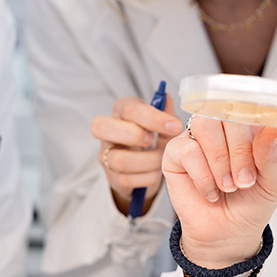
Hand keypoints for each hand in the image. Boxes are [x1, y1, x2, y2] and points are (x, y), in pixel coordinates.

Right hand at [91, 94, 182, 214]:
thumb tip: (166, 96)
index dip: (152, 117)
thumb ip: (165, 112)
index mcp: (121, 111)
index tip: (175, 126)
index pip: (129, 109)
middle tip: (155, 141)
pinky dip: (147, 178)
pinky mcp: (110, 176)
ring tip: (161, 160)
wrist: (146, 167)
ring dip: (147, 161)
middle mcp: (107, 130)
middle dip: (134, 135)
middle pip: (102, 127)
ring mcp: (105, 154)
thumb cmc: (153, 137)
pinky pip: (126, 179)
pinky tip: (156, 172)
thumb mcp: (162, 124)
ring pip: (118, 159)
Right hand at [162, 115, 276, 268]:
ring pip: (205, 125)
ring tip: (228, 187)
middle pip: (225, 113)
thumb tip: (272, 128)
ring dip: (219, 159)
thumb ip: (271, 155)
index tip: (262, 152)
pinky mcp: (175, 153)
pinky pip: (187, 150)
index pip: (248, 105)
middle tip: (244, 181)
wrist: (228, 234)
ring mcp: (196, 136)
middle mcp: (220, 125)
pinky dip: (203, 175)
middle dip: (238, 150)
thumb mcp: (272, 182)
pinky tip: (210, 192)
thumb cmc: (251, 203)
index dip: (254, 125)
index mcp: (246, 125)